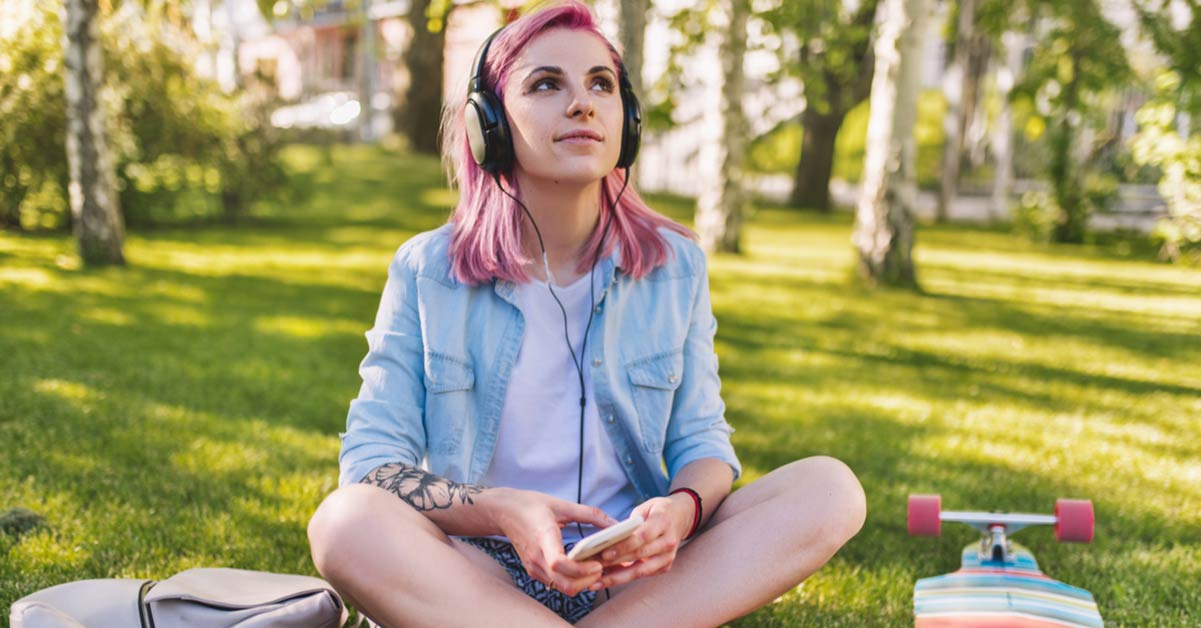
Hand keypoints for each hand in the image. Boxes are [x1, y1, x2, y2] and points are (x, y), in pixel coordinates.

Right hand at [488, 488, 616, 595]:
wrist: (504, 513)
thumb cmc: (531, 506)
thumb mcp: (561, 504)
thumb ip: (590, 514)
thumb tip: (616, 523)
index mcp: (544, 537)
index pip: (559, 563)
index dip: (581, 569)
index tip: (597, 563)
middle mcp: (537, 557)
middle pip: (566, 584)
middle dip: (589, 580)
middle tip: (603, 566)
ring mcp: (534, 567)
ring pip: (563, 588)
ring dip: (583, 582)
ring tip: (596, 565)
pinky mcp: (534, 571)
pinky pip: (557, 584)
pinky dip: (573, 580)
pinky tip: (582, 567)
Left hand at [589, 493, 694, 589]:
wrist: (681, 517)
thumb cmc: (658, 510)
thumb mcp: (645, 507)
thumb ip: (630, 522)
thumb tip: (608, 538)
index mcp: (663, 522)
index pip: (642, 536)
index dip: (623, 546)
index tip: (604, 552)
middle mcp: (669, 542)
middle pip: (639, 555)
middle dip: (615, 563)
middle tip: (593, 568)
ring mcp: (668, 557)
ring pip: (641, 571)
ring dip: (617, 578)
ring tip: (596, 582)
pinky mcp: (665, 567)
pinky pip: (642, 575)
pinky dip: (624, 578)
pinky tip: (607, 579)